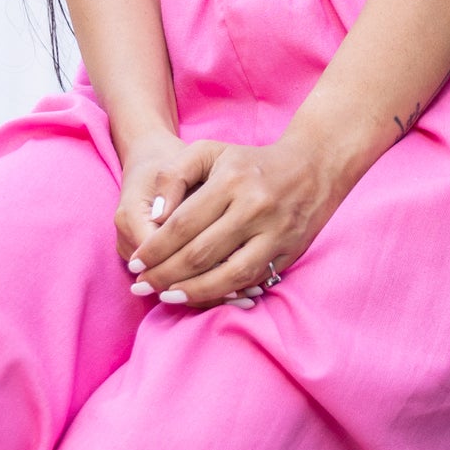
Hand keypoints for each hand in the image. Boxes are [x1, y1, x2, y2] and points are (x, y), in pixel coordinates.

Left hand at [126, 131, 348, 311]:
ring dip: (194, 292)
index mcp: (231, 181)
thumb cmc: (250, 161)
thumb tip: (155, 216)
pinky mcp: (288, 251)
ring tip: (168, 297)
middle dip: (166, 274)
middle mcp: (254, 208)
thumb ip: (174, 175)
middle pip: (201, 253)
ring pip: (228, 275)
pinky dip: (224, 291)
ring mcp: (275, 233)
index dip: (155, 248)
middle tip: (143, 286)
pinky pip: (251, 279)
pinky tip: (202, 295)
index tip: (136, 263)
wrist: (313, 167)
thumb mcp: (208, 151)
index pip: (183, 224)